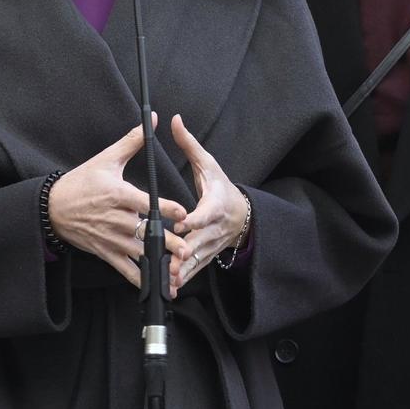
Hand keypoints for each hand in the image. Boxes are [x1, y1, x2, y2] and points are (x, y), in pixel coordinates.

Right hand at [48, 117, 188, 289]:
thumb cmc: (80, 182)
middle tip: (186, 249)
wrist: (52, 207)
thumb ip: (132, 142)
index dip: (166, 208)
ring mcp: (110, 237)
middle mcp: (116, 218)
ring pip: (138, 252)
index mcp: (118, 194)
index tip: (183, 213)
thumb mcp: (105, 160)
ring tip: (177, 270)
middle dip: (167, 242)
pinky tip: (156, 285)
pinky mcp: (105, 251)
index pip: (146, 202)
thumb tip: (154, 120)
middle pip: (146, 231)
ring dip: (157, 262)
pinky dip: (139, 278)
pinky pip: (125, 268)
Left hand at [168, 114, 248, 295]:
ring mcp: (211, 245)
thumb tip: (175, 120)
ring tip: (168, 278)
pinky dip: (183, 278)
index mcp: (215, 204)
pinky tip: (170, 288)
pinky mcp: (206, 256)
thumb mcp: (208, 164)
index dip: (194, 218)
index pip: (205, 212)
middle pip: (198, 240)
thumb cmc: (221, 187)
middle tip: (168, 258)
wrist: (241, 214)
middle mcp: (214, 228)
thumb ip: (189, 145)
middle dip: (183, 249)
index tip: (181, 222)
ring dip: (182, 270)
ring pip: (196, 259)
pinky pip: (194, 269)